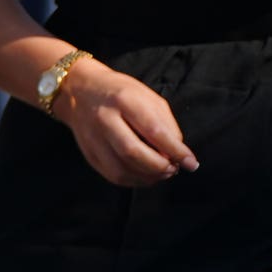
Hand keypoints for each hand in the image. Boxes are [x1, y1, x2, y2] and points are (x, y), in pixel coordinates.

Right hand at [53, 59, 197, 187]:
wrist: (79, 90)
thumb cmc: (120, 92)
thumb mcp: (148, 97)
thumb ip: (165, 124)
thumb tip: (177, 154)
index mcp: (124, 99)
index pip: (153, 131)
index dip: (176, 151)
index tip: (192, 163)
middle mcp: (104, 118)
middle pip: (133, 153)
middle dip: (160, 167)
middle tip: (174, 169)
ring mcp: (92, 137)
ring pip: (120, 169)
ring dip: (147, 178)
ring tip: (162, 174)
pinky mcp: (88, 152)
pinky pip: (112, 175)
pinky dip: (133, 181)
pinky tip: (145, 176)